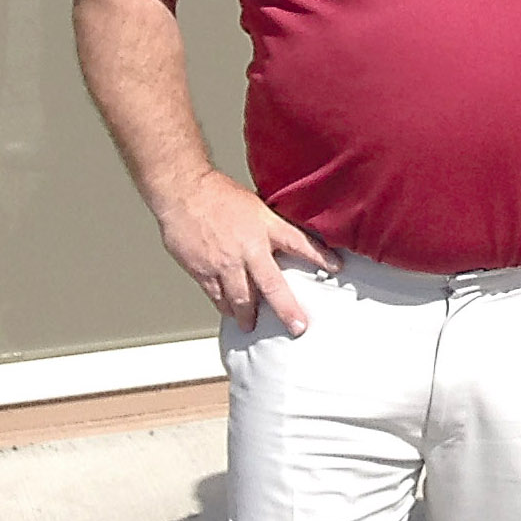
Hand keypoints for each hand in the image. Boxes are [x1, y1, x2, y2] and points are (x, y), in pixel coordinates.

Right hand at [157, 168, 336, 333]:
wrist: (183, 192)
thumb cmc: (218, 195)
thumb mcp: (257, 207)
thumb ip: (272, 227)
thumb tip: (288, 242)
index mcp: (266, 228)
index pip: (301, 244)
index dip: (321, 256)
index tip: (337, 268)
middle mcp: (248, 249)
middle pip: (272, 286)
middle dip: (287, 310)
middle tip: (298, 327)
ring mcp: (224, 263)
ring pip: (241, 299)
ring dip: (249, 315)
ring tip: (252, 325)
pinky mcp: (202, 271)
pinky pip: (216, 296)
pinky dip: (224, 306)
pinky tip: (229, 312)